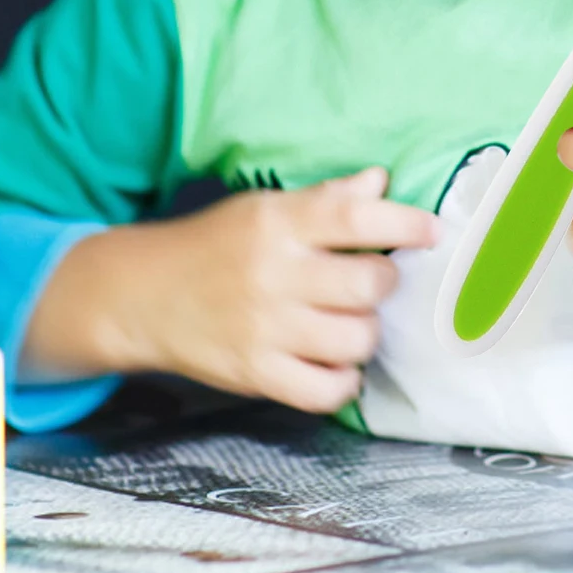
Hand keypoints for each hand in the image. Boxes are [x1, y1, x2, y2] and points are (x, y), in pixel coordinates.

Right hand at [25, 167, 437, 411]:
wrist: (141, 295)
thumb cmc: (215, 245)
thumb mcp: (266, 208)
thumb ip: (326, 199)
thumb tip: (381, 181)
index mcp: (280, 222)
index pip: (357, 217)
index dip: (406, 223)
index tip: (431, 232)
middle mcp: (274, 274)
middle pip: (369, 283)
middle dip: (384, 282)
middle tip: (373, 280)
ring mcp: (265, 328)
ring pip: (357, 339)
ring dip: (366, 331)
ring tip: (350, 321)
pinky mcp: (255, 375)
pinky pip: (326, 391)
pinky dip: (344, 381)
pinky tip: (336, 363)